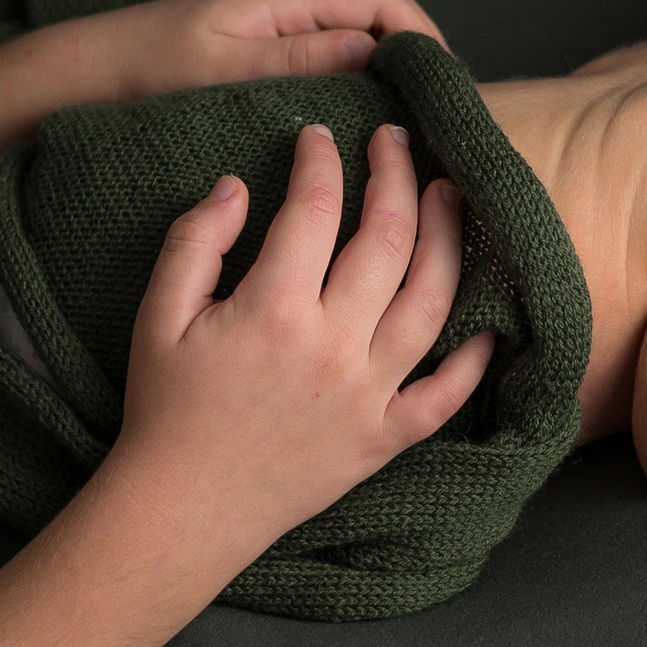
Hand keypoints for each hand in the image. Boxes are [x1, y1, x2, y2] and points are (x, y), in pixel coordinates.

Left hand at [82, 0, 445, 99]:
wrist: (88, 69)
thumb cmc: (147, 68)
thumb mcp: (225, 71)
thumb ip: (298, 61)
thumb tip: (374, 52)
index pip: (383, 1)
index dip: (425, 38)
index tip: (447, 87)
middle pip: (379, 15)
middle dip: (416, 56)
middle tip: (442, 113)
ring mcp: (278, 20)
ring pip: (356, 35)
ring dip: (388, 69)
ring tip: (412, 120)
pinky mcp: (265, 43)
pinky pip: (328, 51)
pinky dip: (356, 77)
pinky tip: (362, 116)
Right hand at [103, 122, 497, 561]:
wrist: (181, 510)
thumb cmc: (165, 409)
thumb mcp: (157, 315)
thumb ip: (195, 241)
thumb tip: (237, 185)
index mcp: (273, 309)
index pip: (315, 208)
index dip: (321, 160)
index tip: (319, 136)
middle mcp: (333, 346)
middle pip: (388, 238)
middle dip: (396, 175)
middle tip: (394, 142)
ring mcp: (368, 394)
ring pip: (432, 301)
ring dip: (448, 239)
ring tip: (449, 195)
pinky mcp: (384, 438)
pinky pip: (446, 394)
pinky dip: (475, 359)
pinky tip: (490, 319)